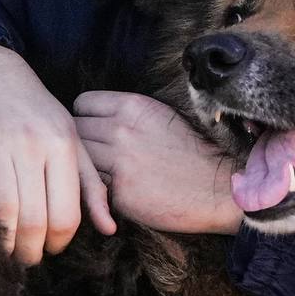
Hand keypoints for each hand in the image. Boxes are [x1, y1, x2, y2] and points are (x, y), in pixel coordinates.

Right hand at [0, 42, 112, 264]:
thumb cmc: (34, 111)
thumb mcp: (71, 139)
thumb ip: (91, 184)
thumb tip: (109, 229)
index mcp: (63, 145)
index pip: (66, 214)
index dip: (58, 242)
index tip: (52, 249)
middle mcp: (33, 147)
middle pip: (34, 220)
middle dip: (30, 251)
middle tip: (27, 259)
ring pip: (4, 214)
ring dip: (4, 243)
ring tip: (7, 252)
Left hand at [72, 92, 243, 234]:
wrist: (218, 186)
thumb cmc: (193, 151)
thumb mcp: (162, 115)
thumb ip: (128, 113)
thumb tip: (99, 117)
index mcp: (133, 106)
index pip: (82, 103)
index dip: (85, 117)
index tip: (93, 129)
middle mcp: (121, 130)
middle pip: (76, 131)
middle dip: (82, 142)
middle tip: (95, 154)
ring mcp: (118, 162)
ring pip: (80, 160)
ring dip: (87, 168)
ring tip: (102, 173)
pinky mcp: (120, 192)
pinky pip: (93, 187)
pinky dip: (98, 190)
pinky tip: (113, 191)